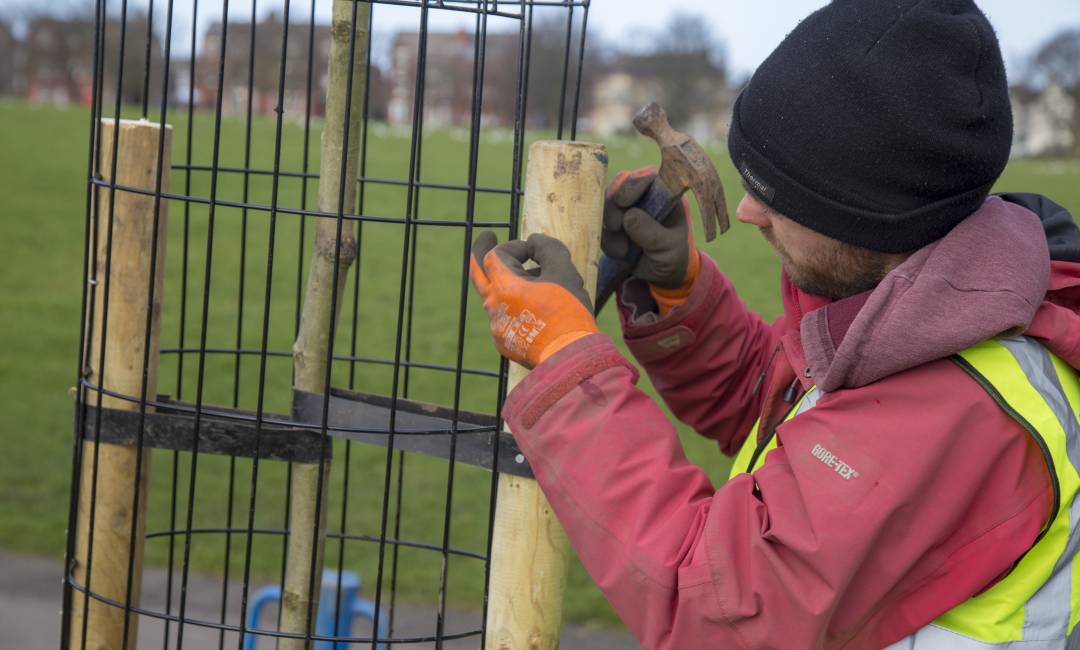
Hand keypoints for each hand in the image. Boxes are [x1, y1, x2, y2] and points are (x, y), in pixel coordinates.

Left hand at [470, 232, 597, 368]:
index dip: (516, 246)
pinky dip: (517, 307)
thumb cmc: (567, 311)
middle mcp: (493, 306)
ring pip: (497, 297)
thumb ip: (547, 248)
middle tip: (486, 237)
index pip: (497, 253)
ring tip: (539, 284)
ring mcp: (496, 327)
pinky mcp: (505, 343)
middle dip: (481, 251)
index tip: (535, 251)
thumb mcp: (563, 270)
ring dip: (510, 284)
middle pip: (479, 273)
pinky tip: (539, 312)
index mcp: (503, 286)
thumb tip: (533, 241)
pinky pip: (505, 318)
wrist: (570, 357)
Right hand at [602, 167, 699, 290]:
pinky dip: (606, 241)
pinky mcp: (611, 223)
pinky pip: (599, 226)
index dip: (631, 185)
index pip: (645, 176)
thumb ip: (651, 233)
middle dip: (614, 209)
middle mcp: (642, 195)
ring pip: (604, 207)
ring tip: (625, 250)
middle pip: (618, 188)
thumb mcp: (669, 247)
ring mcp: (624, 208)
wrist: (661, 275)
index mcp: (664, 192)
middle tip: (617, 227)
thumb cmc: (673, 255)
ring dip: (611, 230)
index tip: (623, 202)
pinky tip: (621, 254)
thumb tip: (628, 216)